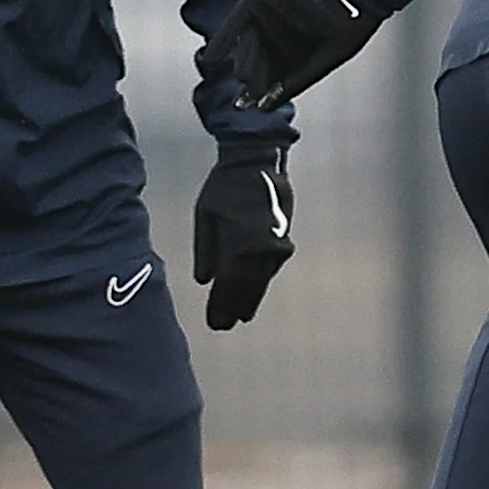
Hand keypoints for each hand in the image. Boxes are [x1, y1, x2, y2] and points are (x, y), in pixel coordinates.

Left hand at [191, 147, 293, 329]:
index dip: (221, 306)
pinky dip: (260, 281)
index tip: (215, 323)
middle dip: (235, 308)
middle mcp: (260, 252)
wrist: (257, 163)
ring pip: (261, 281)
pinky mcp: (283, 240)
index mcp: (239, 247)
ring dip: (250, 298)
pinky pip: (270, 268)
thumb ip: (206, 252)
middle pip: (247, 290)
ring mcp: (275, 247)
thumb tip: (206, 280)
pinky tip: (254, 290)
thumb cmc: (225, 188)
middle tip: (224, 325)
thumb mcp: (205, 217)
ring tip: (241, 315)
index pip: (229, 287)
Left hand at [213, 0, 376, 108]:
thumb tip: (266, 106)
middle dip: (251, 82)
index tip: (249, 108)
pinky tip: (211, 58)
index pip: (276, 75)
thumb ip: (297, 80)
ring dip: (243, 64)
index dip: (262, 92)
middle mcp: (282, 33)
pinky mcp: (262, 0)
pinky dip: (224, 40)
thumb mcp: (326, 59)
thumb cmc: (352, 24)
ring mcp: (271, 15)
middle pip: (260, 62)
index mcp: (301, 49)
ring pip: (249, 44)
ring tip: (242, 79)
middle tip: (240, 102)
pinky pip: (236, 22)